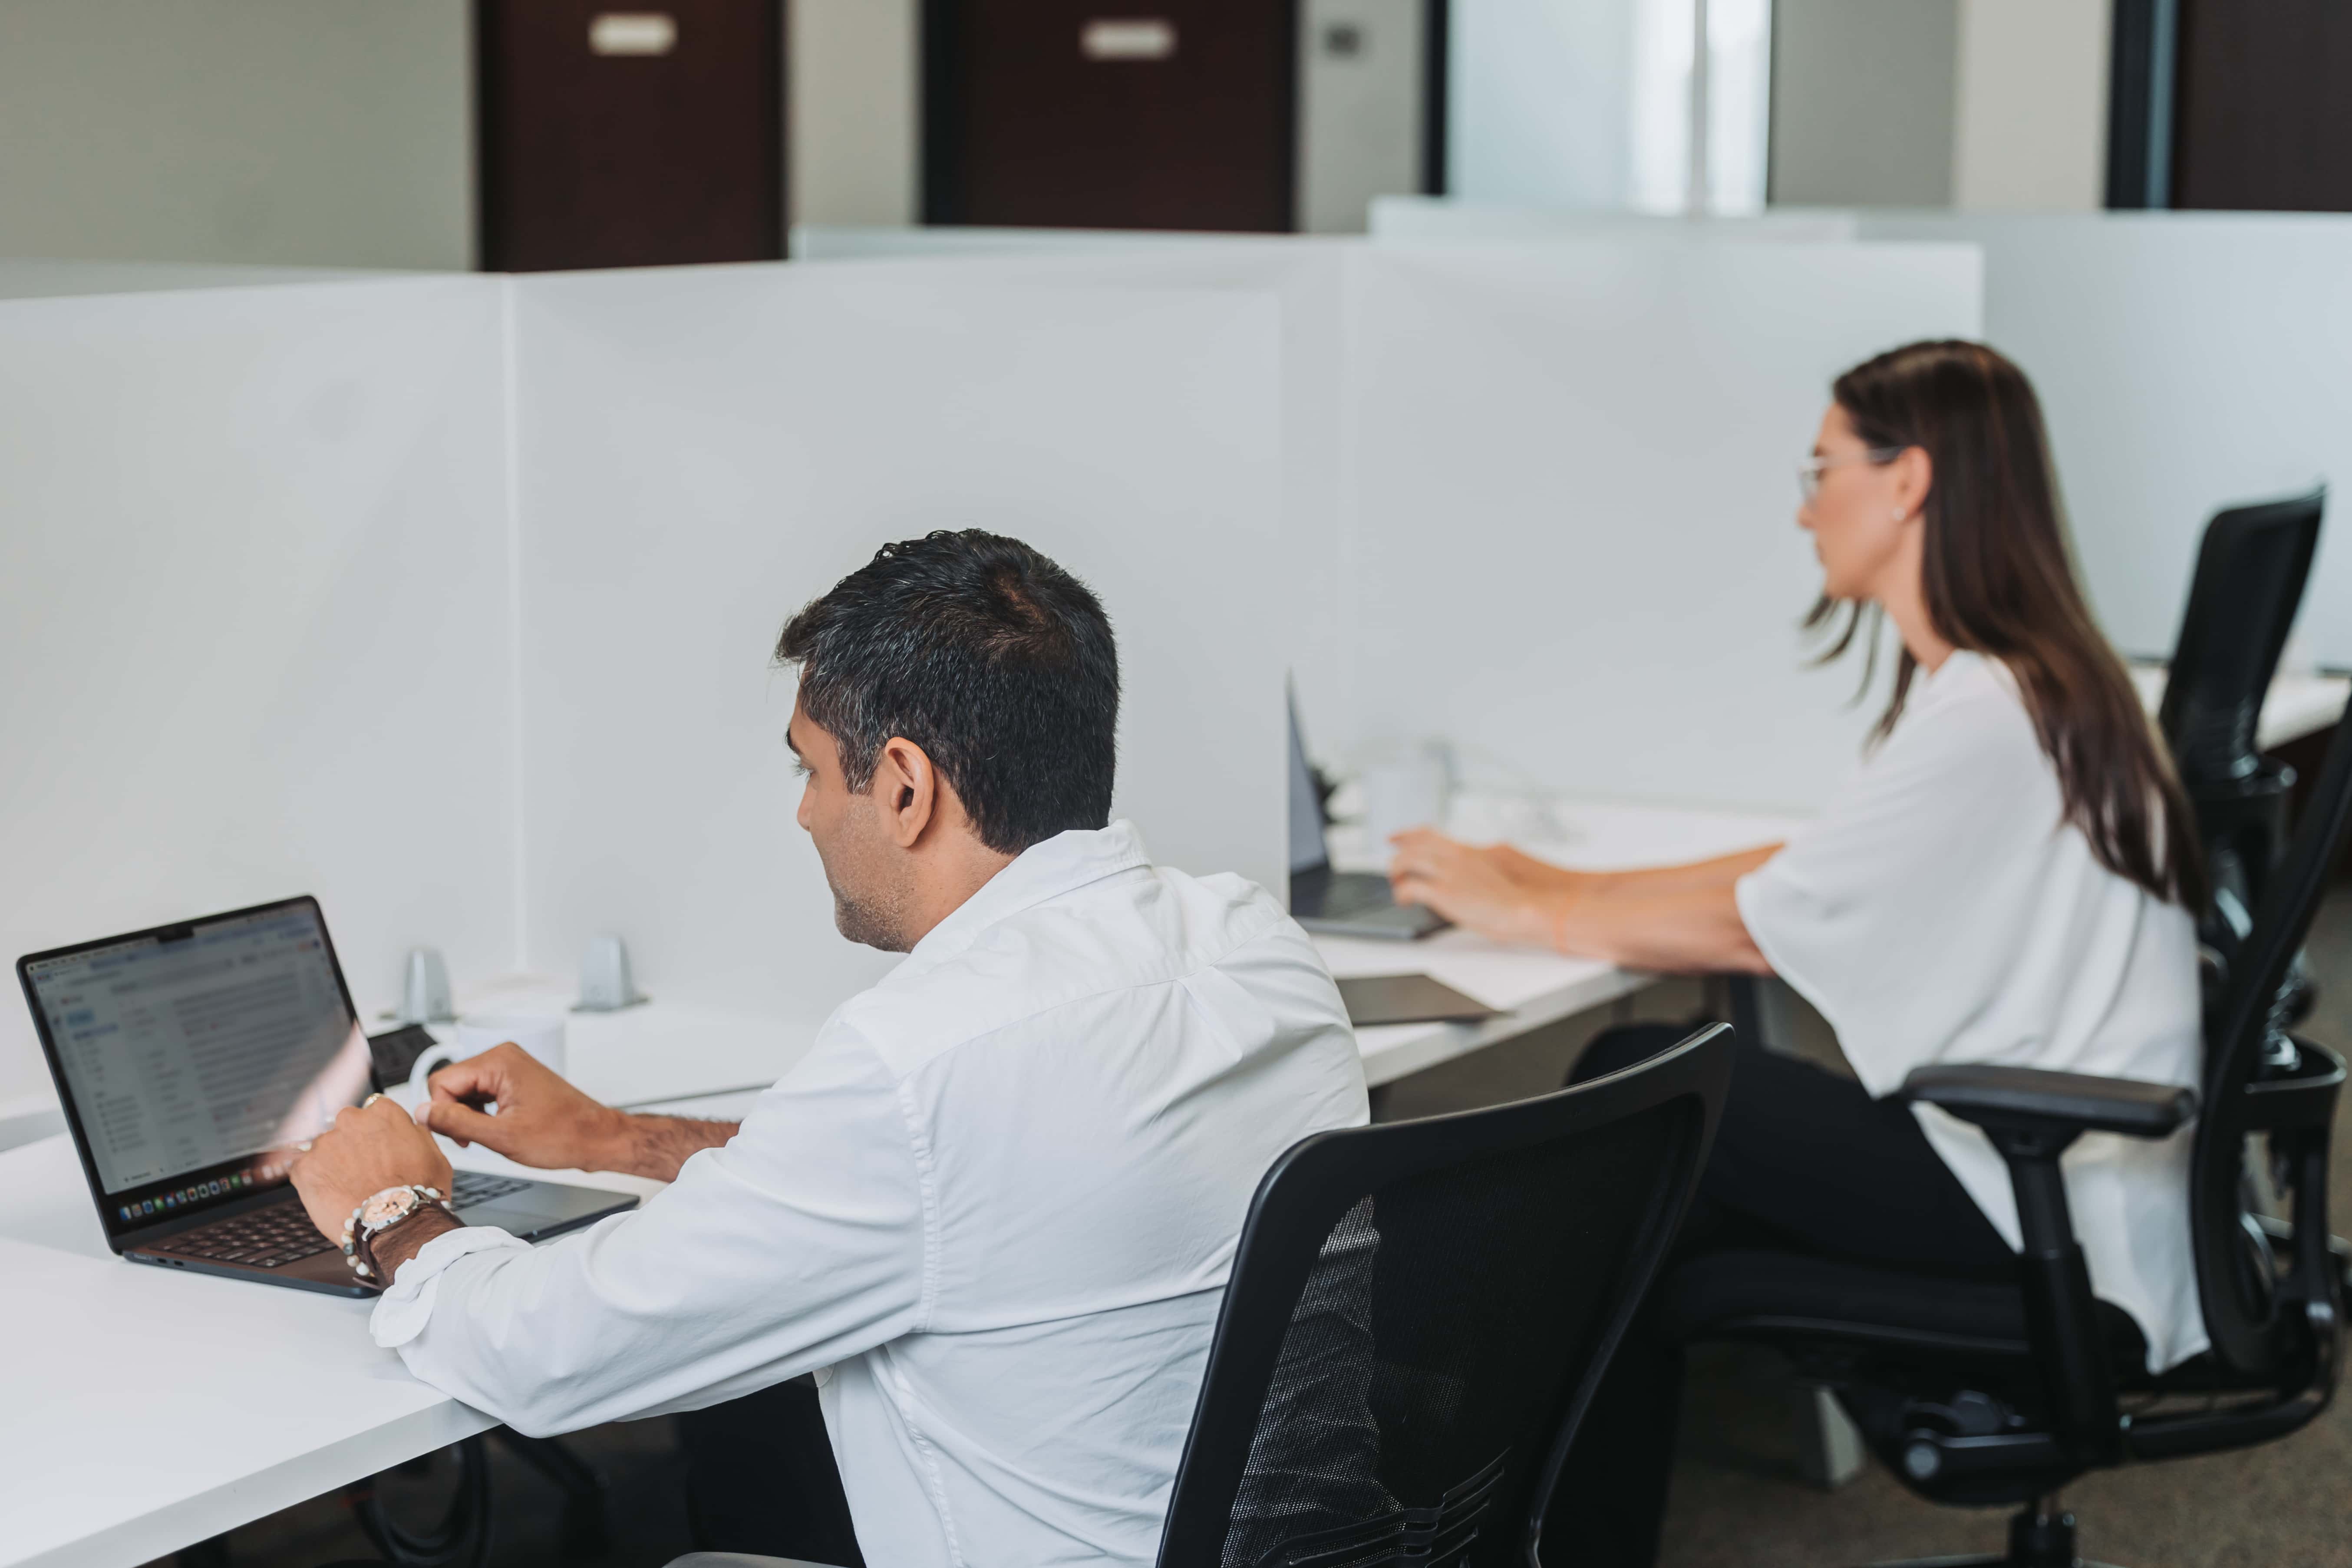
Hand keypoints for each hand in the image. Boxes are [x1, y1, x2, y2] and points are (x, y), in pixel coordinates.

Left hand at [289, 1096, 454, 1241]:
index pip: (374, 1110)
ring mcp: (325, 1143)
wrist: (394, 1224)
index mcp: (383, 1113)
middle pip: (346, 1127)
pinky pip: (304, 1170)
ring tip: (349, 1188)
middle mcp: (351, 1121)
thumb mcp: (435, 1154)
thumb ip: (415, 1133)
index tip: (378, 1147)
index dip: (377, 1132)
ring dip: (333, 1163)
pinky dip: (314, 1181)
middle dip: (352, 1145)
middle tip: (364, 1171)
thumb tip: (409, 1127)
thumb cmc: (417, 1193)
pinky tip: (332, 1196)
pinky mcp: (304, 1167)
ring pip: (324, 1149)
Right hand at [421, 1042, 628, 1172]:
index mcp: (499, 1061)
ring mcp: (509, 1067)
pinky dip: (481, 1114)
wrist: (596, 1138)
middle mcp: (503, 1057)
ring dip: (469, 1116)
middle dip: (456, 1114)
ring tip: (493, 1134)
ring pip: (464, 1091)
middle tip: (476, 1139)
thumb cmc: (563, 1135)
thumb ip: (456, 1123)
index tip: (458, 1136)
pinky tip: (497, 1128)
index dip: (442, 1113)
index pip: (441, 1081)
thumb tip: (423, 1113)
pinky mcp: (514, 1079)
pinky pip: (480, 1094)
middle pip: (451, 1084)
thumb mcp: (501, 1136)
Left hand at [1389, 829, 1576, 947]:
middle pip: (1413, 845)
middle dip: (1397, 856)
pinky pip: (1409, 887)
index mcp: (1465, 851)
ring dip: (1396, 873)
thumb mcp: (1487, 872)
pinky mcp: (1443, 891)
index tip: (1394, 837)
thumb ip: (1467, 869)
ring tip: (1398, 886)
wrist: (1521, 908)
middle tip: (1392, 869)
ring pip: (1406, 861)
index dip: (1407, 834)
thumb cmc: (1510, 898)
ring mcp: (1448, 872)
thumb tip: (1454, 878)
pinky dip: (1401, 893)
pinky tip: (1404, 901)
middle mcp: (1454, 856)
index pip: (1429, 834)